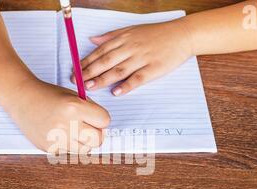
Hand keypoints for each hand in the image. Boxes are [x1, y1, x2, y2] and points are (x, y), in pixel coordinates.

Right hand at [4, 80, 110, 152]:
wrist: (22, 98)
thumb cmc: (49, 95)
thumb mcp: (73, 96)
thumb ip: (91, 111)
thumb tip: (104, 129)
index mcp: (74, 107)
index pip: (105, 121)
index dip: (101, 119)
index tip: (95, 117)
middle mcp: (66, 125)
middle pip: (97, 140)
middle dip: (96, 133)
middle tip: (89, 127)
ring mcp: (57, 139)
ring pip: (85, 149)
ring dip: (83, 142)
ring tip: (73, 130)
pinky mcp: (49, 148)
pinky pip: (69, 152)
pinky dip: (68, 145)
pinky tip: (59, 133)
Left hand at [73, 19, 192, 95]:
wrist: (182, 35)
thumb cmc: (156, 34)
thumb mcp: (132, 30)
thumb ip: (111, 36)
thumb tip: (92, 39)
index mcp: (124, 39)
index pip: (100, 51)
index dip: (86, 61)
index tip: (74, 70)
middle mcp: (130, 48)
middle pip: (106, 61)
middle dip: (89, 71)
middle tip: (77, 81)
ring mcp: (142, 59)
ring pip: (119, 70)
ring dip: (103, 79)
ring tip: (90, 87)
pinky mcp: (154, 69)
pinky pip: (138, 78)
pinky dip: (127, 85)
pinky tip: (117, 92)